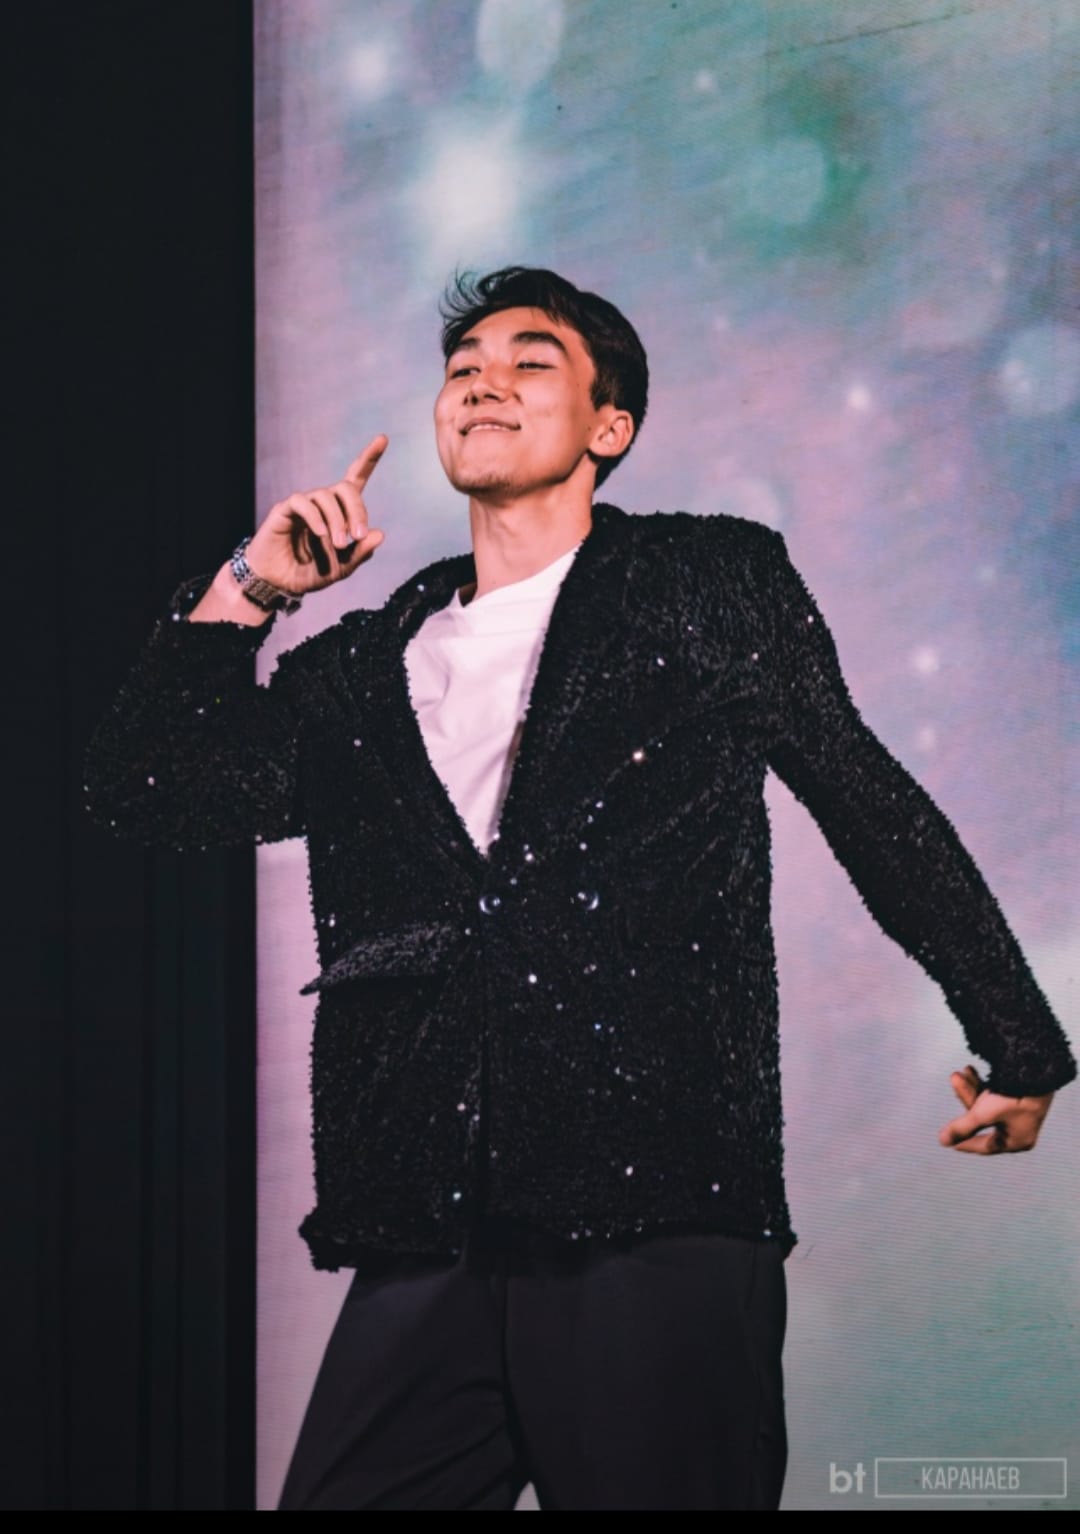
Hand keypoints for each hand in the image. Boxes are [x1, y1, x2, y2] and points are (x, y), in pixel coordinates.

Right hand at [245, 435, 387, 595]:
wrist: (279, 583)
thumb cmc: (310, 572)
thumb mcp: (342, 568)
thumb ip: (360, 553)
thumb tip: (380, 534)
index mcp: (340, 512)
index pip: (356, 479)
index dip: (369, 458)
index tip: (383, 438)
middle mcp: (323, 503)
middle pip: (345, 487)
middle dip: (357, 509)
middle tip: (358, 535)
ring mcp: (304, 504)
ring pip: (325, 496)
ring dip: (336, 521)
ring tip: (338, 544)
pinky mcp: (284, 510)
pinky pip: (302, 503)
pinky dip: (315, 518)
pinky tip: (321, 534)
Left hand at [939, 1064, 1054, 1154]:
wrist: (1037, 1070)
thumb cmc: (1013, 1096)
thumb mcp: (982, 1114)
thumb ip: (962, 1127)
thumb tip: (943, 1141)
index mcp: (1016, 1140)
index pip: (985, 1146)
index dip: (965, 1142)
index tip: (950, 1142)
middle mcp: (1019, 1128)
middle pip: (982, 1119)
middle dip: (966, 1097)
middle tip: (955, 1077)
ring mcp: (1020, 1112)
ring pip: (987, 1103)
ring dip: (971, 1087)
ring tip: (959, 1072)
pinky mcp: (1020, 1095)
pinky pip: (995, 1093)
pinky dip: (982, 1083)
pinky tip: (970, 1070)